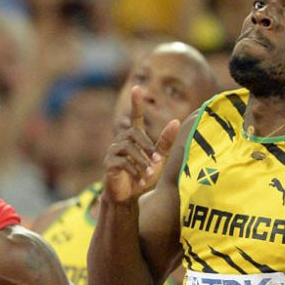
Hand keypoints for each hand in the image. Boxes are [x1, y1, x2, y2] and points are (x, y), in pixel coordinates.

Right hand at [104, 87, 178, 202]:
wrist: (130, 196)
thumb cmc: (144, 176)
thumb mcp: (159, 159)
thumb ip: (165, 142)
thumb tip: (176, 121)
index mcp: (134, 138)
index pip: (135, 116)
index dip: (136, 103)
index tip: (137, 88)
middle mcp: (122, 141)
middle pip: (134, 133)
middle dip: (147, 146)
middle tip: (157, 160)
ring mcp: (113, 152)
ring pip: (128, 148)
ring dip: (141, 161)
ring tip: (149, 174)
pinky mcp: (109, 164)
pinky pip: (121, 161)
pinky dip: (133, 170)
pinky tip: (140, 179)